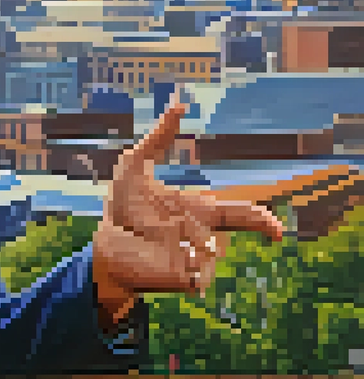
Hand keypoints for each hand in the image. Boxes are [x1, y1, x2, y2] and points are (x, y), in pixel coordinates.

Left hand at [92, 103, 285, 332]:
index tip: (278, 232)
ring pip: (210, 251)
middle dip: (208, 226)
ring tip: (155, 238)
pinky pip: (200, 276)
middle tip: (171, 223)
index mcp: (199, 210)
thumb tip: (179, 103)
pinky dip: (188, 268)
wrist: (105, 243)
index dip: (263, 221)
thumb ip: (158, 138)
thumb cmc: (123, 207)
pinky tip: (165, 259)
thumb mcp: (134, 166)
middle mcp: (203, 234)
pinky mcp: (184, 280)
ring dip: (184, 241)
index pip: (240, 214)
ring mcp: (196, 259)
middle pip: (225, 229)